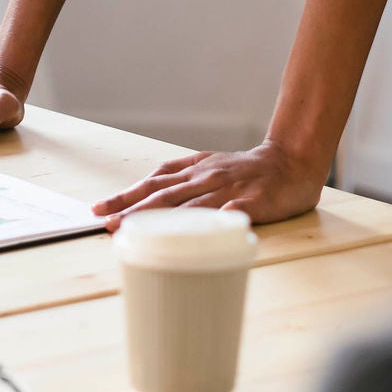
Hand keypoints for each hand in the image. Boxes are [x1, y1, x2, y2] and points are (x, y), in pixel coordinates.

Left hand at [93, 140, 325, 228]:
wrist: (291, 159)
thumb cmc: (246, 170)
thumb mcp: (210, 165)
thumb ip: (183, 179)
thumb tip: (146, 196)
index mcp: (196, 170)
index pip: (154, 182)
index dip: (126, 196)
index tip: (100, 210)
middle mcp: (208, 177)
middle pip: (165, 195)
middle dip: (134, 211)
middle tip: (109, 225)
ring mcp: (231, 189)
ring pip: (192, 205)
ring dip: (164, 220)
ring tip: (140, 232)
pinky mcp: (255, 201)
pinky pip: (236, 212)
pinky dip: (222, 219)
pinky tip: (208, 231)